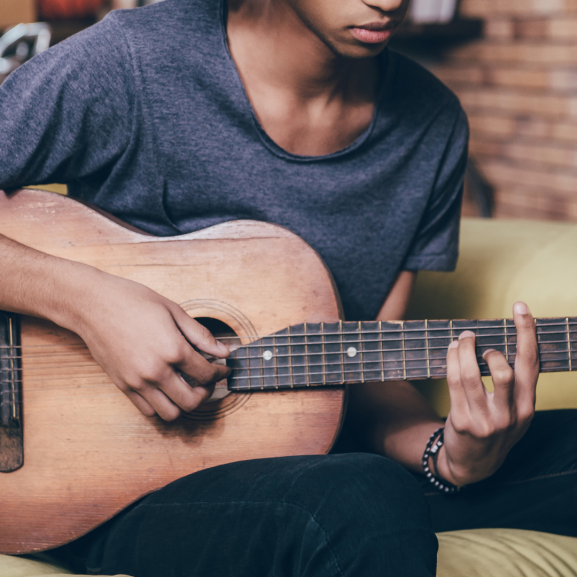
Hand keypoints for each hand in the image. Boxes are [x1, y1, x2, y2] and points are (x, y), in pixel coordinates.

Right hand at [73, 272, 230, 420]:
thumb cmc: (134, 301)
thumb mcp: (174, 311)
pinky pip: (148, 410)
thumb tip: (224, 351)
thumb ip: (201, 335)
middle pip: (192, 401)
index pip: (207, 374)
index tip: (223, 369)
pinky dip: (162, 405)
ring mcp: (138, 382)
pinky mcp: (123, 386)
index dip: (221, 373)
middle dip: (207, 393)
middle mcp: (156, 370)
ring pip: (170, 413)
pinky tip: (167, 389)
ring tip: (188, 388)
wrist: (93, 304)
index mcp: (173, 349)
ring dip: (184, 405)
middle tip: (209, 381)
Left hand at [437, 302, 538, 485]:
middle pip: (504, 370)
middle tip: (474, 338)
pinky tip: (452, 352)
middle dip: (487, 347)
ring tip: (460, 340)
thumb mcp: (514, 411)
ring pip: (473, 375)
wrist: (474, 465)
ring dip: (463, 350)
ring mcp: (486, 421)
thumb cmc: (494, 428)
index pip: (531, 363)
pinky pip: (454, 383)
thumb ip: (514, 384)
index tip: (520, 307)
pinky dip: (452, 361)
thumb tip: (500, 343)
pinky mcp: (463, 423)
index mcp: (527, 407)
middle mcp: (510, 415)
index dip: (526, 332)